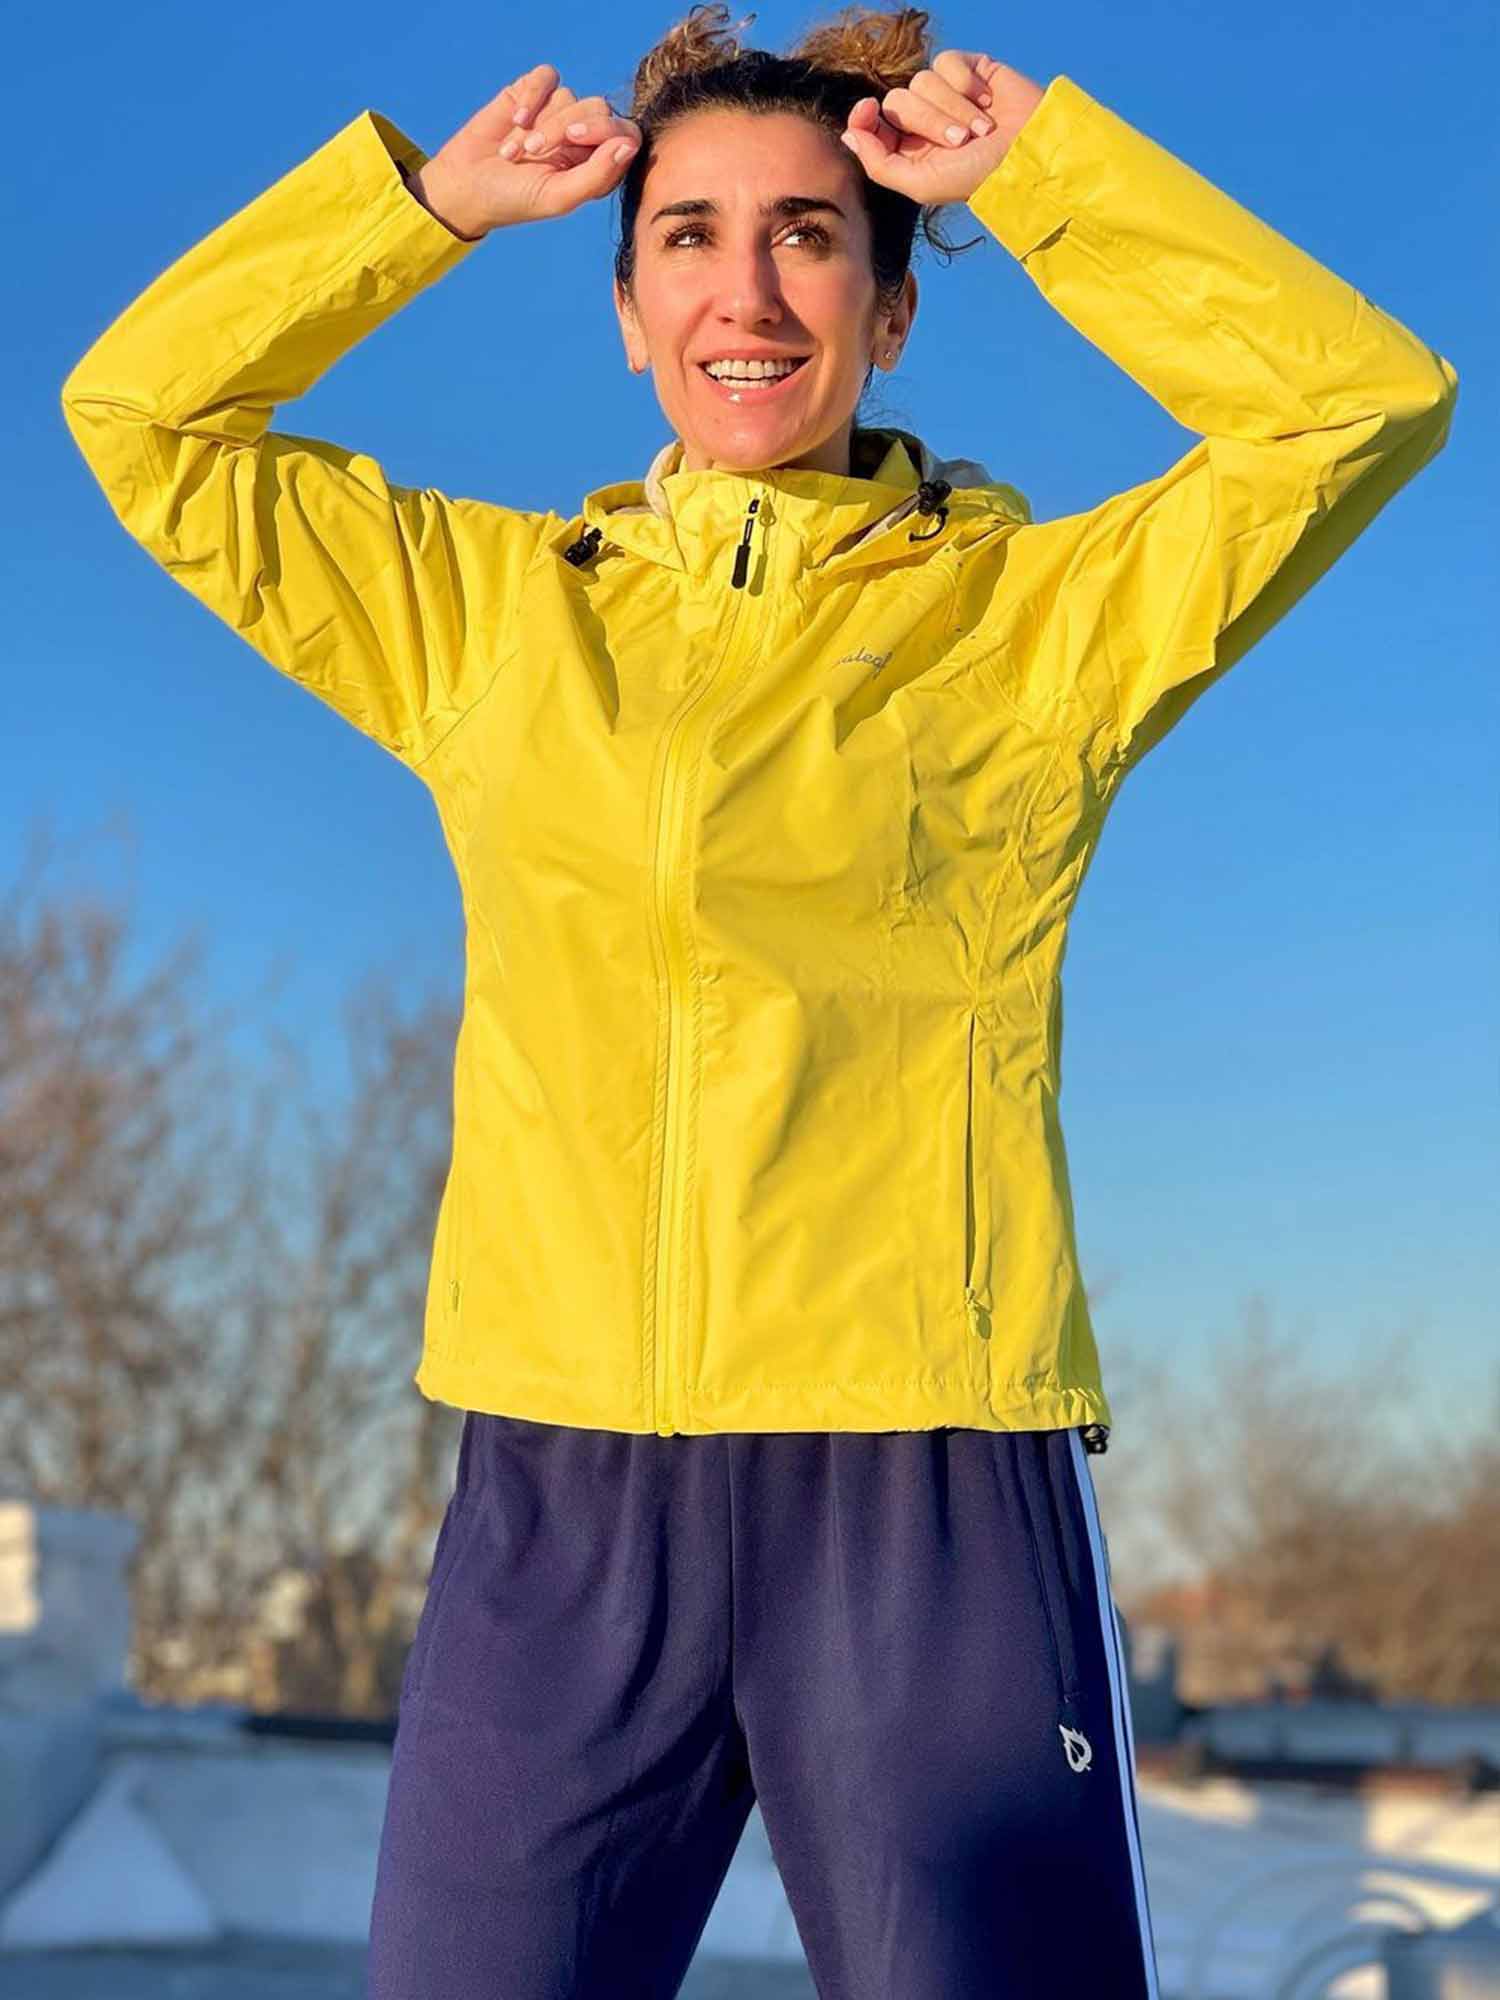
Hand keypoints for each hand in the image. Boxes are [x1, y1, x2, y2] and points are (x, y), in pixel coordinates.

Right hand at [414, 63, 641, 237]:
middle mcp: (583, 136)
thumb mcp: (558, 196)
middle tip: (536, 151)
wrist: (467, 184)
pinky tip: (515, 119)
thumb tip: (629, 145)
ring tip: (514, 152)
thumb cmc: (516, 198)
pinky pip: (546, 77)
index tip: (574, 139)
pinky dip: (531, 97)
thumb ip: (597, 175)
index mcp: (598, 165)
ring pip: (569, 96)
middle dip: (564, 127)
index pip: (625, 134)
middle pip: (598, 109)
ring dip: (539, 124)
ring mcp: (559, 111)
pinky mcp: (535, 92)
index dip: (606, 129)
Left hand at [839, 52, 1046, 205]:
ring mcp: (946, 93)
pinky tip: (987, 100)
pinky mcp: (968, 70)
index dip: (865, 115)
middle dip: (928, 120)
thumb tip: (849, 134)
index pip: (872, 122)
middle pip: (898, 101)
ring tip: (980, 129)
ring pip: (923, 80)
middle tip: (958, 141)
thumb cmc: (977, 177)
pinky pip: (948, 62)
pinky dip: (966, 83)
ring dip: (954, 107)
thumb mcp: (921, 183)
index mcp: (908, 148)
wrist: (1027, 153)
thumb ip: (879, 164)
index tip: (867, 112)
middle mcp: (923, 120)